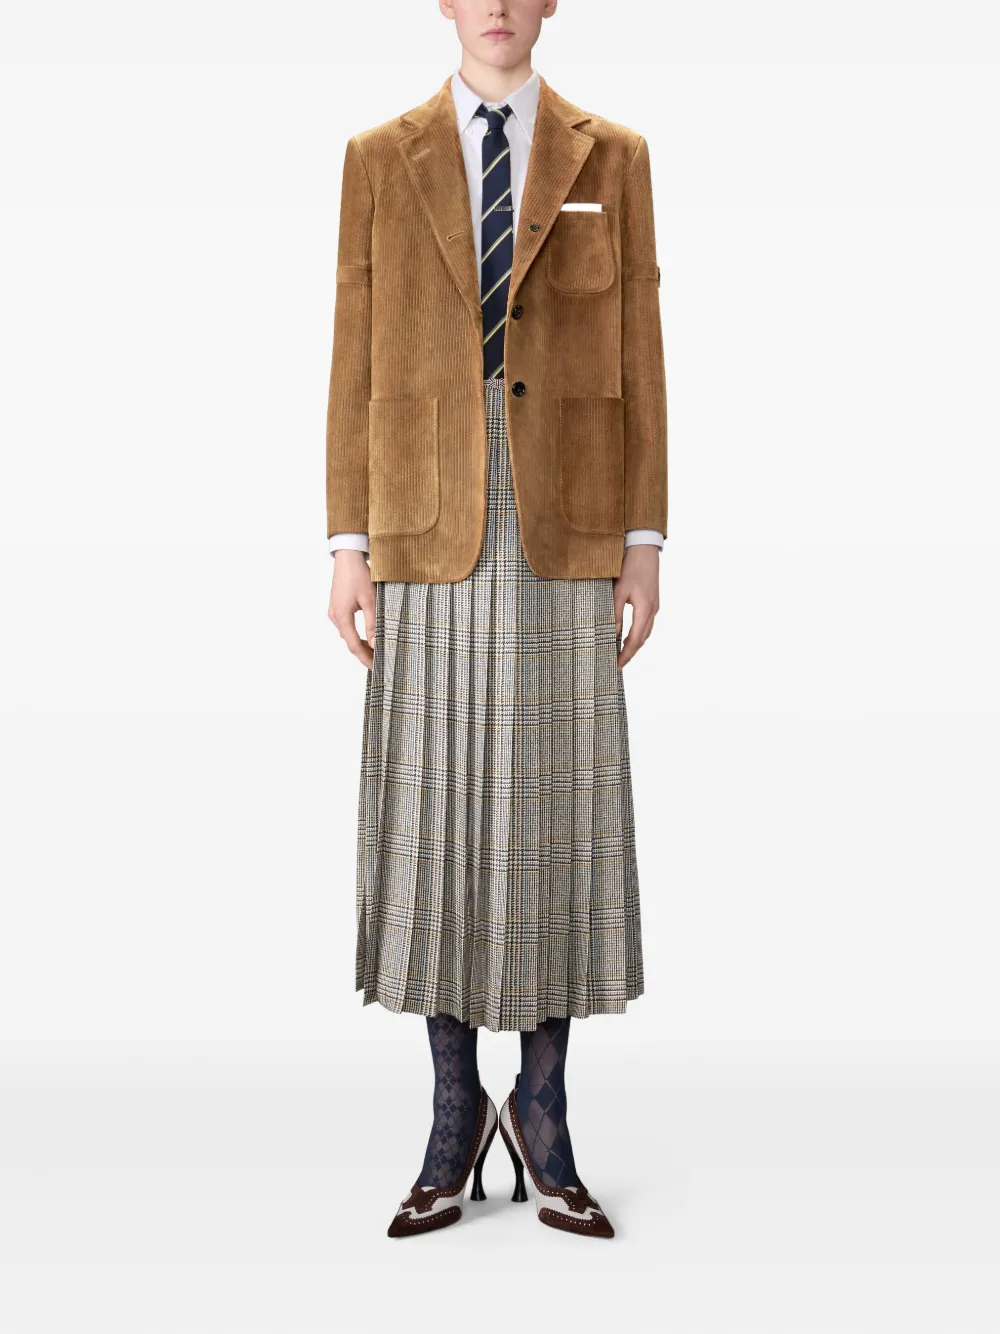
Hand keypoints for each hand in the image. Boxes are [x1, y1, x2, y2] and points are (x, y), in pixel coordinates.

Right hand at [328, 550, 375, 668]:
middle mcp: (335, 617)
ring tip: (377, 651)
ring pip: (349, 635)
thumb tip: (376, 644)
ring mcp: (334, 612)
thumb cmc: (359, 575)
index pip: (354, 647)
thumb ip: (373, 623)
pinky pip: (347, 626)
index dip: (366, 659)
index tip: (377, 669)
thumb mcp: (370, 600)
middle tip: (380, 662)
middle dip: (365, 654)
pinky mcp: (337, 607)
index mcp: (341, 617)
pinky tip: (368, 635)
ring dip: (361, 644)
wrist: (347, 556)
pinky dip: (357, 634)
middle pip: (351, 642)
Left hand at [613, 545, 659, 667]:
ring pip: (645, 632)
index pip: (635, 640)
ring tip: (621, 653)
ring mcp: (654, 606)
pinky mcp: (652, 601)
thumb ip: (614, 613)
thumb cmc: (631, 566)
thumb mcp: (619, 590)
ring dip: (634, 644)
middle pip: (642, 639)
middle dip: (630, 653)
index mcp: (645, 610)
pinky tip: (628, 635)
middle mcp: (653, 610)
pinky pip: (646, 624)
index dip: (625, 655)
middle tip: (617, 664)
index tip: (616, 665)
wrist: (644, 548)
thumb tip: (610, 634)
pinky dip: (637, 633)